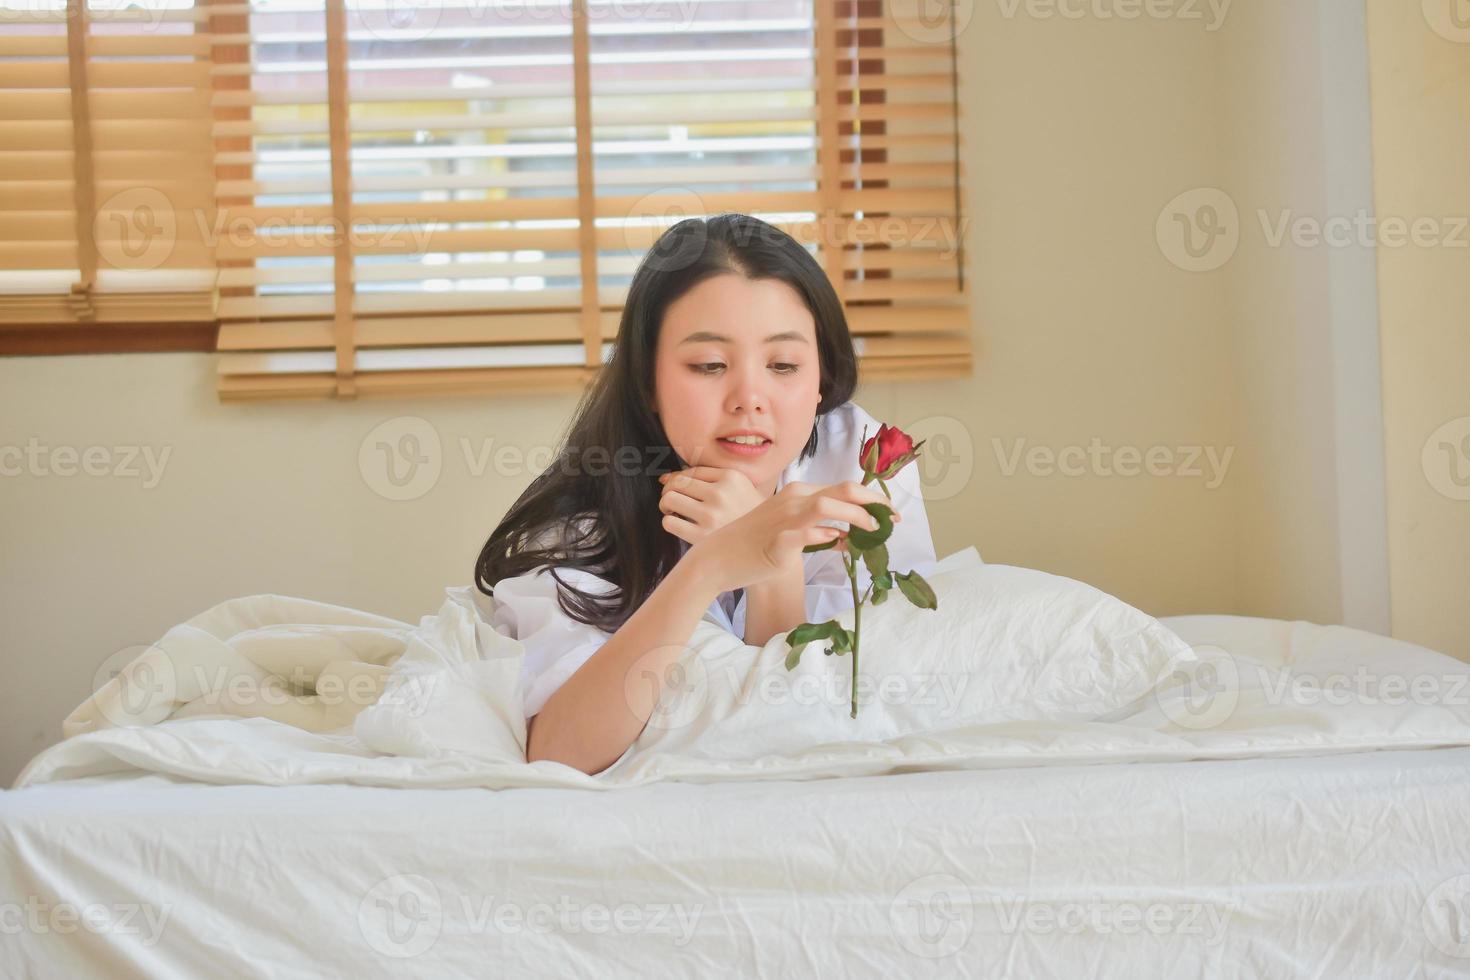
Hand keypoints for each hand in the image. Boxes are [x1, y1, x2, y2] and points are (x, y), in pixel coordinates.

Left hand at [657, 466, 766, 544]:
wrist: (768, 544)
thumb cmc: (747, 514)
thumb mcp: (737, 487)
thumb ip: (706, 478)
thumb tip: (664, 478)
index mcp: (730, 477)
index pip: (690, 472)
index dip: (676, 479)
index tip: (675, 488)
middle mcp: (721, 494)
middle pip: (676, 483)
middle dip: (669, 491)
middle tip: (673, 501)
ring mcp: (712, 515)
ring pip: (669, 499)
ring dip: (666, 505)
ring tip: (674, 511)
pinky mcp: (702, 537)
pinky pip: (669, 522)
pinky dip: (669, 522)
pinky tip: (679, 524)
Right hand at [682, 480, 901, 594]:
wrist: (720, 557)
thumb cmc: (756, 544)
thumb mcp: (793, 531)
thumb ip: (821, 531)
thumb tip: (848, 538)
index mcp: (801, 493)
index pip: (845, 487)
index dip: (874, 498)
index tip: (891, 513)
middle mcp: (796, 499)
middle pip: (845, 490)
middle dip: (876, 502)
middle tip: (893, 519)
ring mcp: (786, 518)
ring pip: (829, 505)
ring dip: (857, 516)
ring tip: (872, 532)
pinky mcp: (779, 540)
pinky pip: (808, 533)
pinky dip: (827, 536)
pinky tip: (838, 543)